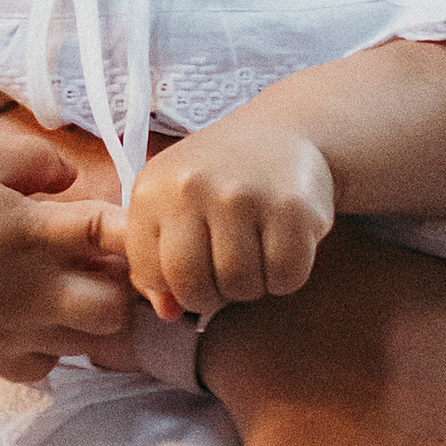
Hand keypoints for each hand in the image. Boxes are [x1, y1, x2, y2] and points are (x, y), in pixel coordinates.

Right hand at [0, 121, 132, 382]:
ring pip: (90, 344)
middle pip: (117, 307)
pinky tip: (38, 324)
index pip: (119, 235)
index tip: (131, 228)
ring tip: (73, 294)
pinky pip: (47, 367)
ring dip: (91, 319)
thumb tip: (73, 177)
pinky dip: (52, 350)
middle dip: (122, 287)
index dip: (137, 233)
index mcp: (42, 232)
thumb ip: (43, 162)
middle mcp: (38, 289)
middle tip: (104, 267)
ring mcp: (17, 329)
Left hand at [126, 109, 333, 320]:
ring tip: (256, 255)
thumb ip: (156, 263)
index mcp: (152, 189)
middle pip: (194, 286)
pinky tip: (285, 247)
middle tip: (228, 274)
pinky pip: (286, 276)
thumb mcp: (172, 206)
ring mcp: (243, 195)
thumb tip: (168, 314)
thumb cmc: (218, 180)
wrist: (285, 131)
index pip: (153, 275)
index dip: (177, 286)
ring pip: (241, 285)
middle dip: (214, 295)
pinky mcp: (292, 207)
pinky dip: (287, 276)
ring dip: (253, 285)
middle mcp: (193, 187)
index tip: (197, 268)